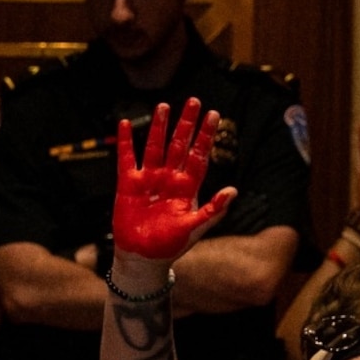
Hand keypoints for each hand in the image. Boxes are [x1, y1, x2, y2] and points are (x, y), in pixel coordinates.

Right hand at [112, 99, 236, 263]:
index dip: (205, 136)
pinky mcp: (128, 184)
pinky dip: (126, 142)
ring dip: (160, 127)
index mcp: (188, 187)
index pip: (199, 155)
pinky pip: (127, 158)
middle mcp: (169, 178)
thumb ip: (214, 210)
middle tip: (194, 101)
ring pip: (155, 146)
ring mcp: (149, 179)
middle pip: (179, 145)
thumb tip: (233, 191)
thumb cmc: (171, 246)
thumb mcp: (195, 228)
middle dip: (186, 124)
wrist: (144, 258)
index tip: (213, 115)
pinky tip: (126, 124)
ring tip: (164, 106)